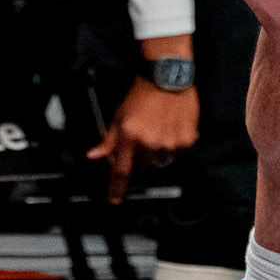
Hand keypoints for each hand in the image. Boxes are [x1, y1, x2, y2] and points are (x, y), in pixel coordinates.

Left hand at [86, 78, 199, 202]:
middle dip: (140, 158)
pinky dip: (175, 145)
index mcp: (130, 137)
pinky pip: (178, 154)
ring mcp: (169, 143)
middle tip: (143, 139)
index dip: (116, 189)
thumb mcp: (120, 115)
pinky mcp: (186, 140)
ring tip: (159, 130)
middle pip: (143, 167)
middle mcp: (150, 144)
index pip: (121, 171)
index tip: (114, 201)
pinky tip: (172, 128)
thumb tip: (93, 156)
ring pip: (161, 161)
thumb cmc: (141, 95)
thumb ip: (108, 139)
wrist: (167, 77)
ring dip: (158, 152)